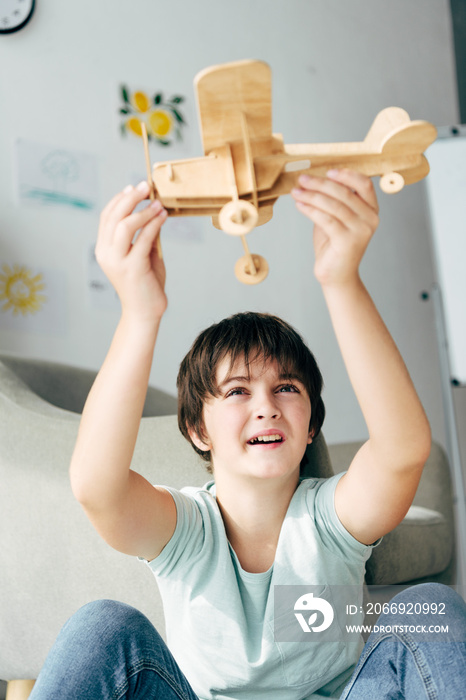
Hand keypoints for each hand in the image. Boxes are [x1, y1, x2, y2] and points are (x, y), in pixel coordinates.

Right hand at [95, 182, 167, 320]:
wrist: (145, 312)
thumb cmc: (145, 283)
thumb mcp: (143, 254)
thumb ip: (145, 235)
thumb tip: (154, 210)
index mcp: (104, 249)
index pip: (107, 216)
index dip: (120, 199)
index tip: (134, 187)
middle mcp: (106, 254)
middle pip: (113, 216)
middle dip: (130, 197)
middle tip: (146, 186)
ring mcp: (118, 261)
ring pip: (125, 225)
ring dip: (143, 210)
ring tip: (157, 203)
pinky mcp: (133, 268)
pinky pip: (143, 239)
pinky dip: (154, 224)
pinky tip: (163, 217)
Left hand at [291, 170, 378, 286]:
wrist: (337, 275)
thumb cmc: (334, 245)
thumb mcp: (335, 217)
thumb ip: (332, 200)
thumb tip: (313, 180)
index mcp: (371, 210)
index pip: (364, 184)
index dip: (346, 174)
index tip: (327, 171)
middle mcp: (370, 219)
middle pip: (345, 192)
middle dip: (320, 183)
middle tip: (302, 179)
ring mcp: (361, 231)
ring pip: (333, 205)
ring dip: (311, 196)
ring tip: (296, 192)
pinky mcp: (347, 241)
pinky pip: (326, 219)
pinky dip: (310, 210)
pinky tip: (299, 205)